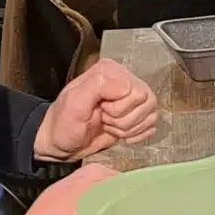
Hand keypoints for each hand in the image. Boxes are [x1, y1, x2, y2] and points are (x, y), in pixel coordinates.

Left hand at [34, 58, 159, 162]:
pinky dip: (136, 135)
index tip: (99, 110)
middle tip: (104, 119)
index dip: (118, 107)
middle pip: (145, 102)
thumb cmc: (64, 123)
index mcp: (110, 71)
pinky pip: (152, 125)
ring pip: (151, 114)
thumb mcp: (73, 102)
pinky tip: (119, 134)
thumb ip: (96, 86)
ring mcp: (134, 98)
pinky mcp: (139, 115)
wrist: (63, 143)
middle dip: (123, 120)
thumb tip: (126, 86)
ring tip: (109, 126)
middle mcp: (126, 80)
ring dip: (128, 128)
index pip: (133, 90)